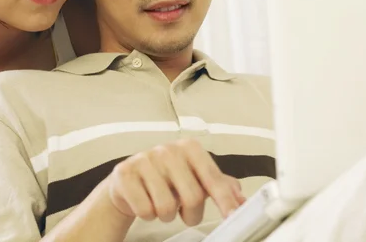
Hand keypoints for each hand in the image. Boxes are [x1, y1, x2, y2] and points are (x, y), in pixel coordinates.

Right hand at [104, 139, 244, 226]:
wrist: (130, 180)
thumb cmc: (166, 178)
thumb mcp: (195, 177)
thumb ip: (220, 186)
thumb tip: (241, 199)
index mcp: (189, 148)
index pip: (212, 179)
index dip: (224, 201)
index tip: (232, 216)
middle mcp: (167, 150)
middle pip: (192, 197)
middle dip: (191, 214)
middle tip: (183, 211)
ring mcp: (144, 160)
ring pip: (166, 207)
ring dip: (166, 215)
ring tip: (161, 203)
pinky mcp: (124, 173)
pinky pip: (144, 209)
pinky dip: (147, 214)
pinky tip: (145, 201)